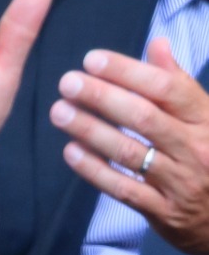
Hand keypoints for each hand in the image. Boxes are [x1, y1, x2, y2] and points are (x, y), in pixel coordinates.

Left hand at [50, 38, 208, 254]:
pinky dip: (94, 170)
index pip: (167, 88)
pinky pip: (122, 188)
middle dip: (102, 97)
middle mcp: (196, 148)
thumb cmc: (208, 155)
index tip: (92, 59)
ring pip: (129, 152)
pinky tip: (70, 150)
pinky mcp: (163, 211)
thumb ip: (177, 84)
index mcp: (206, 119)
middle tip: (68, 83)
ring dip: (90, 130)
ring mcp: (180, 182)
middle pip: (144, 117)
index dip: (128, 71)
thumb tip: (157, 43)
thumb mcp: (204, 118)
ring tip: (60, 112)